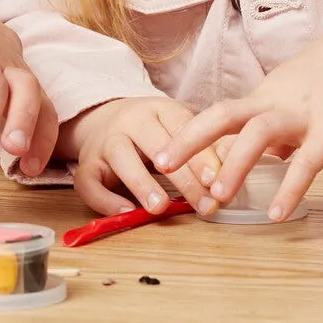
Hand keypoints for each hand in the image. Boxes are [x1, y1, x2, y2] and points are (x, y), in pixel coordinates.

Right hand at [66, 96, 222, 216]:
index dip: (200, 153)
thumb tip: (236, 169)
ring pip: (121, 157)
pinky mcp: (86, 163)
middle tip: (205, 204)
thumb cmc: (152, 131)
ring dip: (142, 182)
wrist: (102, 118)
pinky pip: (89, 181)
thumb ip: (204, 147)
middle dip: (183, 176)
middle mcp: (130, 120)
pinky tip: (127, 214)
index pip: (182, 127)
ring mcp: (105, 141)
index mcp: (158, 108)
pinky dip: (106, 200)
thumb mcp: (177, 129)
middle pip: (155, 143)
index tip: (218, 179)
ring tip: (161, 207)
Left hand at [153, 2, 322, 220]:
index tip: (165, 158)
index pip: (220, 117)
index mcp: (266, 98)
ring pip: (257, 135)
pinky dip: (290, 187)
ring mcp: (303, 115)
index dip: (191, 137)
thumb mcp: (301, 100)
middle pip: (222, 115)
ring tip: (216, 197)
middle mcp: (276, 103)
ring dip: (233, 165)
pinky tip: (276, 213)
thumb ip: (284, 129)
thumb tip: (272, 157)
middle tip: (160, 165)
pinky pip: (307, 161)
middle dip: (189, 140)